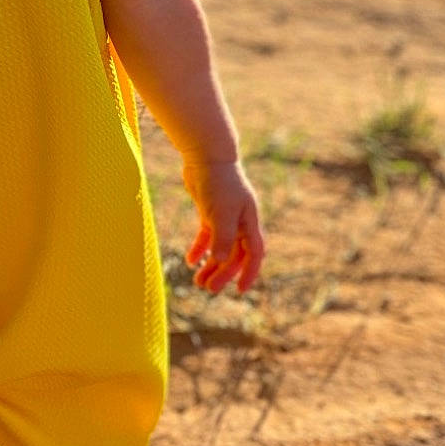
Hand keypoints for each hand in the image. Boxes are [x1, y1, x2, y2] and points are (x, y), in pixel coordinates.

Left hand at [182, 155, 265, 294]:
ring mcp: (224, 217)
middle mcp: (240, 221)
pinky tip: (190, 260)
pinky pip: (207, 236)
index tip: (240, 290)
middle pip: (234, 254)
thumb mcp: (221, 211)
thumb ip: (222, 236)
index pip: (254, 253)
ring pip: (220, 248)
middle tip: (208, 289)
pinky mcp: (209, 211)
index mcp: (249, 222)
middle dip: (223, 273)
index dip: (249, 272)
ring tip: (197, 281)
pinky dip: (199, 248)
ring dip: (210, 265)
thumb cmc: (218, 182)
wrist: (205, 155)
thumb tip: (219, 260)